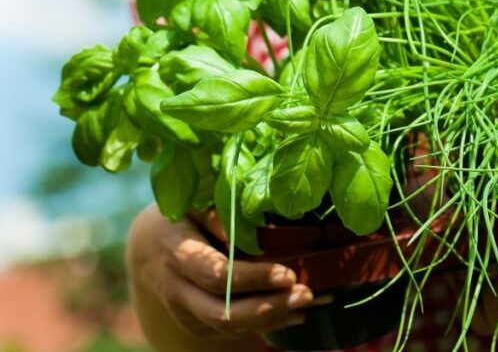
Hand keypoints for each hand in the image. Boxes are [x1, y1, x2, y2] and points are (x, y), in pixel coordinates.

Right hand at [127, 204, 329, 344]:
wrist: (151, 247)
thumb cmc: (184, 217)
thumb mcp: (198, 205)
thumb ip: (222, 216)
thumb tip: (256, 231)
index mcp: (178, 254)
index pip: (217, 275)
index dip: (254, 278)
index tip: (288, 274)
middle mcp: (176, 289)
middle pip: (222, 312)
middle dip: (267, 307)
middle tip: (305, 294)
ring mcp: (183, 311)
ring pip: (227, 327)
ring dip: (270, 319)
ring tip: (306, 304)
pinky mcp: (194, 323)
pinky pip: (229, 332)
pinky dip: (263, 326)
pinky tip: (293, 315)